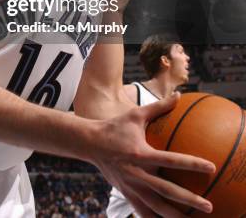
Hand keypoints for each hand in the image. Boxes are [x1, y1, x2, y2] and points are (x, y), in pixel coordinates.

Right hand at [89, 93, 214, 216]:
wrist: (90, 143)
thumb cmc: (115, 126)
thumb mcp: (136, 114)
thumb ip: (158, 106)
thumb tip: (178, 95)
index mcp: (142, 153)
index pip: (171, 160)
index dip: (191, 164)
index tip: (210, 167)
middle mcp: (138, 173)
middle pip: (167, 191)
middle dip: (189, 200)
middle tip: (208, 205)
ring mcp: (131, 186)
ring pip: (156, 206)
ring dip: (174, 216)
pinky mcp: (126, 193)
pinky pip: (142, 211)